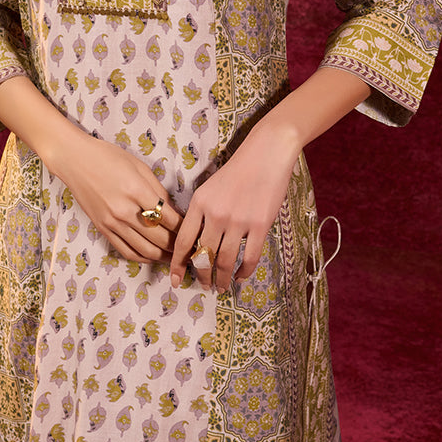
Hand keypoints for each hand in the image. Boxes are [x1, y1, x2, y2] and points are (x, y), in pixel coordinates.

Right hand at [48, 130, 182, 263]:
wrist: (75, 161)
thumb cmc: (108, 157)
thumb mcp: (139, 166)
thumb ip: (158, 190)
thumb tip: (174, 211)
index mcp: (137, 190)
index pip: (169, 218)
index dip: (185, 227)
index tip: (194, 230)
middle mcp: (124, 210)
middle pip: (160, 238)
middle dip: (178, 245)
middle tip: (189, 247)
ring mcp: (112, 222)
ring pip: (145, 250)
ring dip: (163, 256)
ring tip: (176, 256)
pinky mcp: (103, 229)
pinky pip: (126, 251)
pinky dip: (143, 257)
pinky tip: (154, 256)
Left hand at [169, 123, 300, 290]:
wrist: (266, 154)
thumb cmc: (236, 171)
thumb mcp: (208, 188)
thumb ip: (200, 213)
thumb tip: (193, 244)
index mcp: (199, 203)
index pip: (183, 241)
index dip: (178, 264)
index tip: (175, 280)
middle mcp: (216, 214)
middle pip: (204, 256)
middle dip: (202, 275)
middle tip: (203, 285)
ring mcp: (239, 221)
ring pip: (225, 261)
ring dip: (222, 279)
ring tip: (221, 286)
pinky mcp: (260, 225)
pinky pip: (249, 257)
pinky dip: (244, 272)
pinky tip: (240, 277)